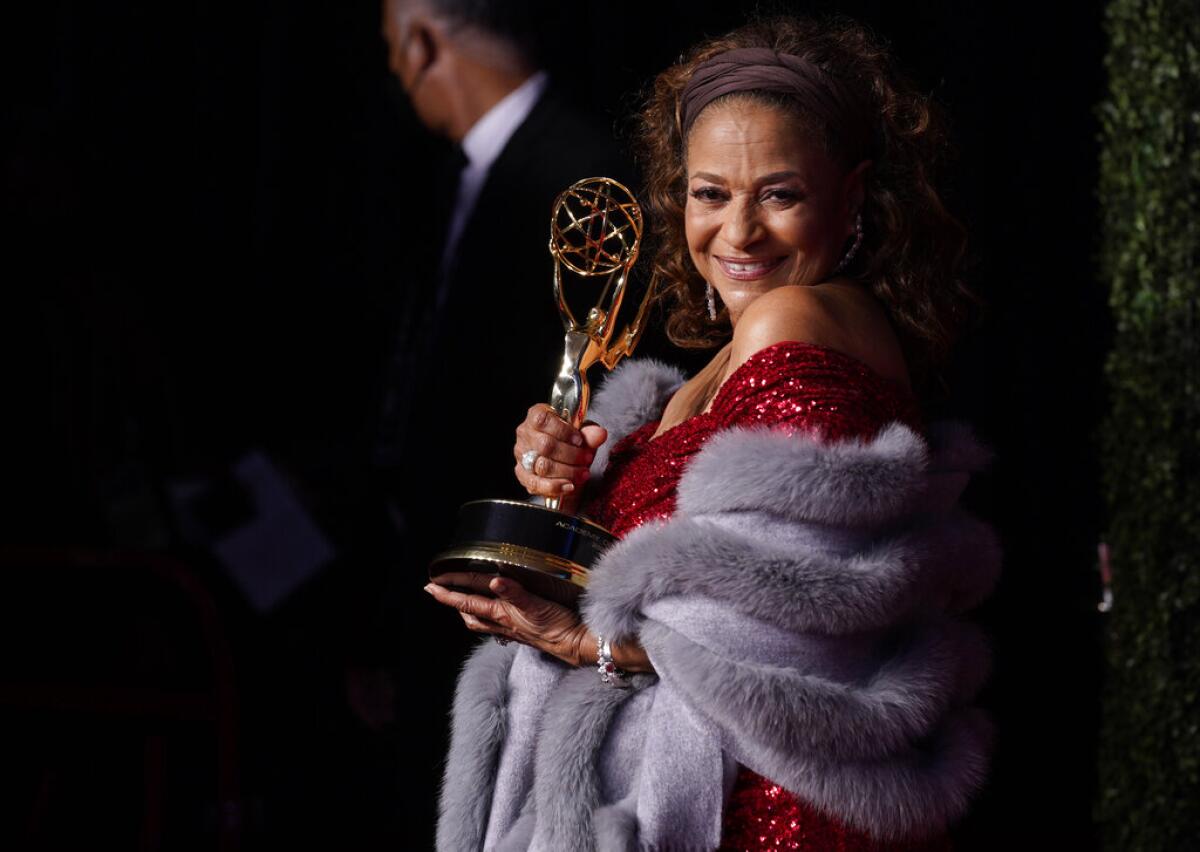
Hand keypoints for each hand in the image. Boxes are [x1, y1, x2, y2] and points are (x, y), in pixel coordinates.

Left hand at [424, 572, 588, 666]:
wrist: (576, 645)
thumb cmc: (557, 627)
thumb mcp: (536, 605)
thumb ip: (515, 593)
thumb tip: (496, 580)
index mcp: (502, 614)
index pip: (468, 601)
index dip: (449, 593)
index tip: (430, 586)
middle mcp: (503, 622)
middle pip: (469, 612)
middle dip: (452, 601)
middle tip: (438, 590)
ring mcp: (512, 628)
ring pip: (481, 620)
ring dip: (468, 610)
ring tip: (460, 602)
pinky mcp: (524, 630)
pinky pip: (498, 625)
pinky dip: (489, 618)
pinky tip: (495, 614)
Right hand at [514, 404, 606, 510]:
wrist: (564, 460)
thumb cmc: (570, 441)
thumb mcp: (582, 434)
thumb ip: (590, 434)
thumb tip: (600, 434)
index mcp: (536, 416)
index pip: (543, 420)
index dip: (563, 431)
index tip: (579, 440)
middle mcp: (525, 434)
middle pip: (545, 445)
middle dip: (571, 454)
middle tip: (587, 458)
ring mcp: (521, 455)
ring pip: (542, 466)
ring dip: (567, 471)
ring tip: (583, 473)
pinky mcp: (522, 474)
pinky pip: (535, 484)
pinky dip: (555, 486)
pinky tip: (569, 485)